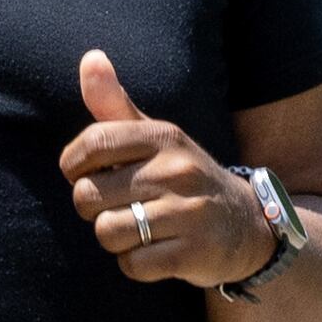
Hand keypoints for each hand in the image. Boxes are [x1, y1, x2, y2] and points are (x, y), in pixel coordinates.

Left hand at [63, 50, 267, 286]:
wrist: (248, 225)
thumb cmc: (182, 178)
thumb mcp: (156, 138)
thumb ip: (115, 105)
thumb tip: (90, 57)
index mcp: (163, 136)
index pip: (91, 144)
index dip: (73, 167)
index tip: (86, 175)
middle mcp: (177, 169)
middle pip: (88, 196)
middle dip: (93, 209)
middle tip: (119, 207)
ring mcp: (188, 212)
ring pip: (107, 232)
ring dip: (114, 239)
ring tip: (139, 230)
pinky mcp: (193, 253)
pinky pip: (132, 264)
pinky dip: (136, 264)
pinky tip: (157, 251)